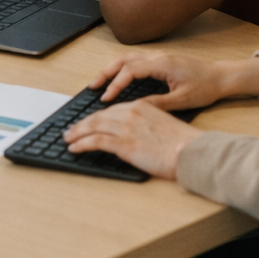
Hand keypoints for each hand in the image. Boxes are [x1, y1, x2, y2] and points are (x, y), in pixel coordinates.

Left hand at [63, 100, 200, 179]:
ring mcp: (126, 128)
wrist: (191, 151)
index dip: (96, 117)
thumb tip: (135, 134)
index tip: (87, 123)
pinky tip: (74, 148)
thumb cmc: (183, 143)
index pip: (111, 110)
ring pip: (93, 126)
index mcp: (141, 106)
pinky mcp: (124, 143)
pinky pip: (95, 141)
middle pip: (99, 116)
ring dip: (77, 133)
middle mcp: (131, 113)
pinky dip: (81, 144)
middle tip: (70, 130)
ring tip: (67, 139)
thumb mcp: (162, 125)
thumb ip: (146, 124)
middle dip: (82, 124)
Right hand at [89, 51, 258, 108]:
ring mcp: (157, 56)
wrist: (220, 77)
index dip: (115, 84)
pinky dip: (121, 67)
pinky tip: (116, 77)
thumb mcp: (182, 101)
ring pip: (127, 57)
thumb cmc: (205, 88)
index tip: (106, 98)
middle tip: (93, 87)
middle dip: (106, 72)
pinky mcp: (160, 60)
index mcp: (161, 64)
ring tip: (99, 82)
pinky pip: (134, 60)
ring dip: (111, 68)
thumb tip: (136, 107)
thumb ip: (158, 103)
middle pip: (123, 59)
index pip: (130, 71)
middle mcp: (157, 56)